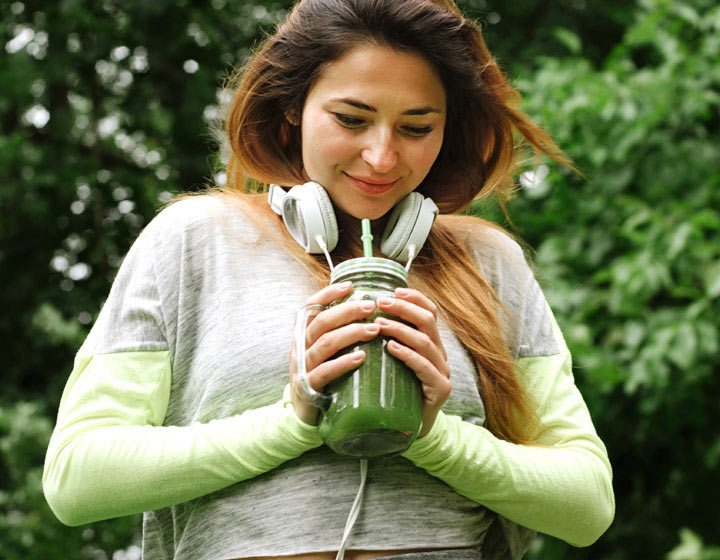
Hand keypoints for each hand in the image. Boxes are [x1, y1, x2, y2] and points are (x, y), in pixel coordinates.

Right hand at [290, 281, 379, 424]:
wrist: (303, 413)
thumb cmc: (320, 375)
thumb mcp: (324, 350)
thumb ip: (336, 331)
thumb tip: (364, 308)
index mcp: (303, 334)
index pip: (310, 306)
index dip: (328, 294)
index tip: (350, 286)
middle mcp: (300, 346)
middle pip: (321, 321)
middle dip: (347, 311)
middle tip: (371, 306)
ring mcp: (303, 367)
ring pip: (325, 343)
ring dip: (351, 333)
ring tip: (374, 329)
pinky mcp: (308, 387)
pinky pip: (325, 371)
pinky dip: (343, 362)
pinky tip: (361, 357)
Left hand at [375, 288, 451, 436]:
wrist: (408, 429)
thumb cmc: (395, 392)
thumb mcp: (391, 362)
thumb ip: (385, 341)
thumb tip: (361, 315)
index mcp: (430, 343)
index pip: (429, 312)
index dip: (413, 298)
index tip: (393, 290)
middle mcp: (439, 354)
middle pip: (428, 321)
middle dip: (403, 308)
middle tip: (380, 303)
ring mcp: (442, 372)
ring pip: (425, 341)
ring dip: (400, 329)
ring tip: (379, 324)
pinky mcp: (440, 390)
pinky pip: (424, 367)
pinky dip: (407, 355)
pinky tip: (391, 348)